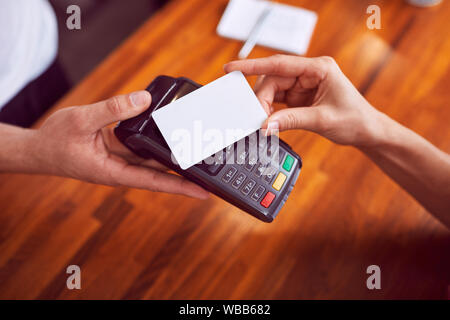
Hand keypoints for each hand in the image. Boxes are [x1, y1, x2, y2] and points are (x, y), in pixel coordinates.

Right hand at [27, 91, 208, 198]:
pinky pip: (141, 146)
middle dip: (184, 173)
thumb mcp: (82, 121)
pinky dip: (156, 141)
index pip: (155, 181)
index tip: (204, 192)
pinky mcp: (118, 149)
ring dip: (173, 157)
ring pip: (152, 158)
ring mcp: (121, 160)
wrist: (39, 148)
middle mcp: (122, 169)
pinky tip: (171, 134)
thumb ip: (113, 110)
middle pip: (160, 172)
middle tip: (212, 170)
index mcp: (114, 172)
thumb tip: (144, 100)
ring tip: (200, 153)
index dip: (180, 187)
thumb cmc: (55, 142)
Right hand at [224, 55, 384, 145]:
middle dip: (261, 98)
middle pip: (273, 78)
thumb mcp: (322, 120)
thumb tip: (266, 125)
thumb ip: (292, 120)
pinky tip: (268, 120)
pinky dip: (270, 110)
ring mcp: (303, 84)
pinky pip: (277, 100)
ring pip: (272, 90)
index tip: (233, 68)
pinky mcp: (299, 96)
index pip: (280, 63)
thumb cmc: (354, 120)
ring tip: (262, 122)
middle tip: (255, 117)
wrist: (366, 131)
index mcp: (318, 68)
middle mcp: (309, 73)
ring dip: (264, 105)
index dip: (253, 65)